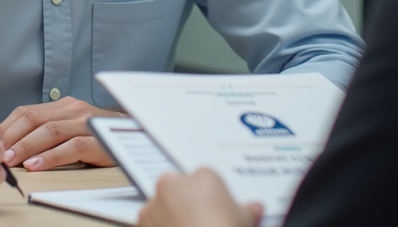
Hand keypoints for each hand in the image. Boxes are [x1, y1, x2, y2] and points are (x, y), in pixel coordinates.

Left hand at [1, 96, 121, 170]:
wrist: (136, 136)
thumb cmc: (97, 136)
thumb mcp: (70, 128)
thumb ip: (46, 131)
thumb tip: (10, 144)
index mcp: (63, 105)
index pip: (26, 112)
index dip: (6, 127)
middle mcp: (73, 109)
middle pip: (33, 119)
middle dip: (11, 137)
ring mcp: (86, 123)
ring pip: (49, 131)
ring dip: (25, 147)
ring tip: (10, 161)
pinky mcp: (98, 140)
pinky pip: (71, 147)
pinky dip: (51, 157)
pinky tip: (36, 165)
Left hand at [139, 169, 263, 226]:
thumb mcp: (245, 220)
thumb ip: (249, 210)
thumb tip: (255, 208)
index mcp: (202, 176)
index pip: (206, 180)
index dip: (211, 198)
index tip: (216, 211)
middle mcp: (175, 183)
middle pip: (179, 188)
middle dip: (186, 202)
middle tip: (200, 222)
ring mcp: (155, 203)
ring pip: (161, 205)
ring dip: (169, 216)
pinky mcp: (142, 222)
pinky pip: (149, 223)